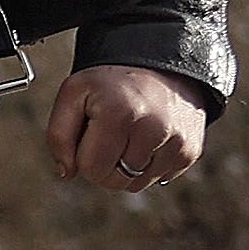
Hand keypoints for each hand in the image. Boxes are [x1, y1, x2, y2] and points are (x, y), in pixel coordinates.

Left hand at [47, 64, 209, 193]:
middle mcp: (153, 129)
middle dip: (105, 163)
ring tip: (130, 134)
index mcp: (119, 114)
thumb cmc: (113, 82)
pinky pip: (158, 179)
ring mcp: (176, 142)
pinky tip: (148, 138)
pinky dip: (148, 164)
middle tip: (110, 133)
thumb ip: (58, 135)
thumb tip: (66, 172)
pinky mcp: (190, 151)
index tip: (92, 132)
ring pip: (136, 184)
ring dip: (127, 166)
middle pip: (114, 181)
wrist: (161, 65)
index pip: (90, 169)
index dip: (84, 155)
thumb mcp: (74, 94)